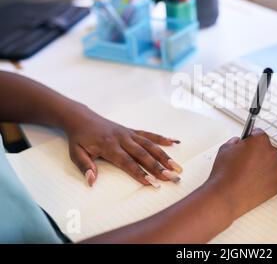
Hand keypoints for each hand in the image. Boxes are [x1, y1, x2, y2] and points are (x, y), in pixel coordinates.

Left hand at [63, 107, 182, 187]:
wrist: (82, 118)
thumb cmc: (79, 139)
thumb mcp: (75, 153)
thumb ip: (85, 166)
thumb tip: (91, 181)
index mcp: (109, 146)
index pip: (127, 162)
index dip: (140, 173)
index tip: (152, 183)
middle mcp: (122, 139)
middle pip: (143, 154)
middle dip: (159, 167)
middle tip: (172, 177)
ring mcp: (129, 134)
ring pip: (150, 145)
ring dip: (164, 156)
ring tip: (177, 166)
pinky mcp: (132, 131)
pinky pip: (149, 134)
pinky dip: (162, 138)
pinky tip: (174, 142)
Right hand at [206, 129, 276, 220]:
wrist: (226, 196)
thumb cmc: (225, 172)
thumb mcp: (225, 148)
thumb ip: (235, 141)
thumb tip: (240, 143)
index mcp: (260, 141)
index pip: (258, 134)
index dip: (251, 139)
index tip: (248, 143)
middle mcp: (272, 153)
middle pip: (267, 149)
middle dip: (258, 153)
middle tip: (246, 161)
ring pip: (271, 163)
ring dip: (263, 166)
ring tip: (249, 174)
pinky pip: (273, 177)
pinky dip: (266, 179)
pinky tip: (253, 182)